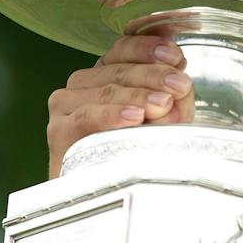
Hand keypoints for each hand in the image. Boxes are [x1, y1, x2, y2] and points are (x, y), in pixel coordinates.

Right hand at [45, 33, 194, 178]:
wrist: (102, 195)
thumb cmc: (135, 153)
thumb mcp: (164, 120)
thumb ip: (175, 98)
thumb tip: (183, 85)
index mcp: (106, 73)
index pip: (124, 48)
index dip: (149, 47)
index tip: (176, 55)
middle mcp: (83, 83)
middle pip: (119, 69)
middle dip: (153, 75)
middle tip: (179, 86)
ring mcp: (67, 104)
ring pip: (106, 91)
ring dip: (138, 96)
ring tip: (163, 104)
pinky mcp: (59, 130)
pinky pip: (87, 117)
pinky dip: (111, 115)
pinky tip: (134, 117)